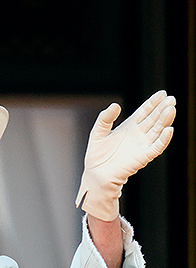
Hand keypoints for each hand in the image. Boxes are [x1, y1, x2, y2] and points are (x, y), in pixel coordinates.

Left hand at [77, 90, 175, 220]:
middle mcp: (139, 134)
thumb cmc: (97, 154)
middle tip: (171, 99)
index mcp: (129, 127)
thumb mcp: (98, 132)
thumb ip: (105, 118)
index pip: (144, 112)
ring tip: (171, 109)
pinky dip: (163, 139)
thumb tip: (115, 105)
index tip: (162, 93)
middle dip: (162, 108)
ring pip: (157, 130)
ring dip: (165, 120)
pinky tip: (169, 129)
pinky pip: (156, 147)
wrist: (96, 174)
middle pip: (154, 118)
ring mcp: (142, 145)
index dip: (153, 102)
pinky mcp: (143, 157)